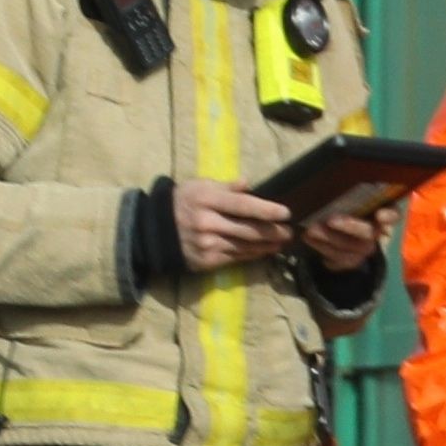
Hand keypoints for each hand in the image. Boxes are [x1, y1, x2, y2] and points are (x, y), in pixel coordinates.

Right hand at [168, 178, 295, 270]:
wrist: (155, 229)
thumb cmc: (183, 201)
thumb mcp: (200, 186)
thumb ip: (226, 187)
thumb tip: (248, 184)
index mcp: (207, 200)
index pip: (243, 205)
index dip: (266, 210)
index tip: (286, 213)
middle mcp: (207, 223)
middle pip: (248, 230)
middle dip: (273, 232)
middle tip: (290, 231)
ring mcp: (206, 244)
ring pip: (244, 246)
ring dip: (266, 245)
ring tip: (281, 242)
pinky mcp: (206, 261)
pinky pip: (235, 258)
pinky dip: (252, 254)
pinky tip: (263, 251)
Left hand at [298, 194, 395, 272]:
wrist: (338, 232)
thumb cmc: (344, 205)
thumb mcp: (348, 196)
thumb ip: (348, 193)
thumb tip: (337, 179)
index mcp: (382, 211)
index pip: (394, 214)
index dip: (389, 216)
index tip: (379, 215)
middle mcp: (378, 232)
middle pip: (369, 233)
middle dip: (349, 226)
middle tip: (330, 220)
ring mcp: (365, 249)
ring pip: (351, 249)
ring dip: (328, 239)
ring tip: (310, 230)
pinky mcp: (351, 261)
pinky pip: (338, 260)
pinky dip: (322, 249)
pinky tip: (310, 240)